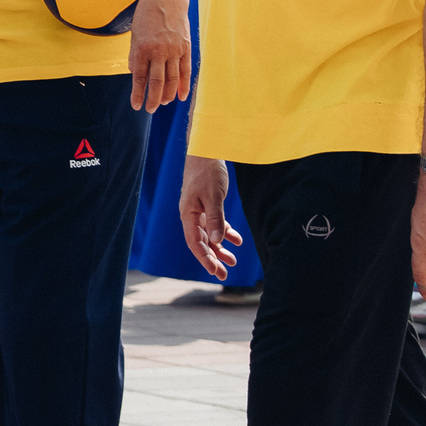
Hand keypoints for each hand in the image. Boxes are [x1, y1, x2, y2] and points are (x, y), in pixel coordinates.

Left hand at [126, 0, 191, 111]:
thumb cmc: (147, 14)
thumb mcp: (135, 33)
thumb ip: (135, 55)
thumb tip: (136, 74)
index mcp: (143, 47)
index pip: (140, 77)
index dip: (138, 93)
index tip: (136, 105)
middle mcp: (159, 51)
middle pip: (157, 82)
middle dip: (152, 99)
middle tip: (149, 109)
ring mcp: (175, 50)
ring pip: (172, 79)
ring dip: (167, 94)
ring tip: (161, 103)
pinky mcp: (186, 48)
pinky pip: (186, 71)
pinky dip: (183, 85)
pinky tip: (180, 96)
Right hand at [178, 156, 239, 279]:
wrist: (206, 150)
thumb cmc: (207, 171)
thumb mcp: (213, 195)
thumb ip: (215, 218)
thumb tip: (218, 240)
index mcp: (188, 214)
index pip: (195, 242)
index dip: (205, 259)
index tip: (216, 272)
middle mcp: (191, 215)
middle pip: (201, 242)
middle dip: (213, 259)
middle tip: (224, 275)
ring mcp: (199, 210)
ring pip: (209, 235)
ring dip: (220, 249)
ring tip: (232, 261)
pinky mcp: (207, 204)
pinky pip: (215, 224)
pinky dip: (225, 233)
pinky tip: (236, 240)